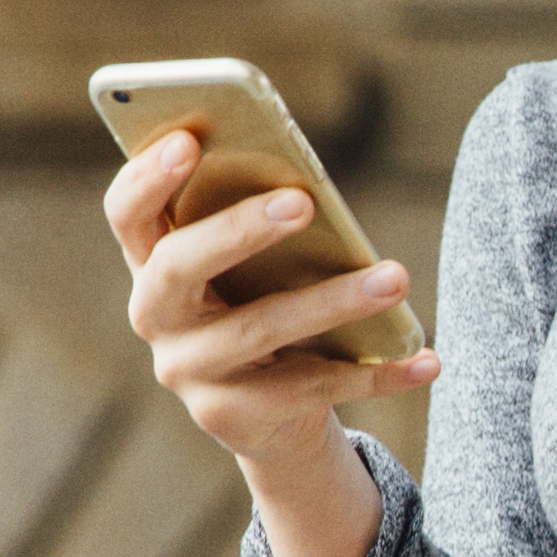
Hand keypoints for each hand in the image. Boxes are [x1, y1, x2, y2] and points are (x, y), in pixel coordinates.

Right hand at [103, 129, 439, 473]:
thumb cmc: (263, 301)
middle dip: (238, 231)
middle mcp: (156, 318)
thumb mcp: (254, 263)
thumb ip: (260, 218)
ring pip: (259, 330)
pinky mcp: (237, 418)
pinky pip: (315, 386)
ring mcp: (192, 372)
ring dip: (333, 300)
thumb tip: (306, 180)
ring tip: (396, 277)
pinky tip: (427, 359)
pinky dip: (380, 372)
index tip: (190, 139)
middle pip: (179, 268)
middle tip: (303, 201)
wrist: (270, 412)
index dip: (148, 177)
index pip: (129, 215)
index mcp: (153, 262)